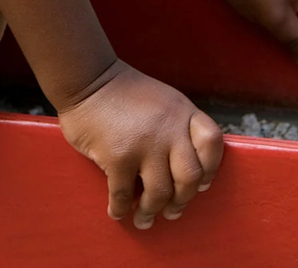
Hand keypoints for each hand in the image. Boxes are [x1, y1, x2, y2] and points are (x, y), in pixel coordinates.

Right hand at [58, 60, 223, 228]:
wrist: (86, 79)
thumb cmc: (122, 92)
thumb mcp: (161, 99)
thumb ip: (176, 126)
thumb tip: (183, 166)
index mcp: (181, 111)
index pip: (212, 142)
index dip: (210, 167)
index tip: (201, 183)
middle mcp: (168, 128)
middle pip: (189, 176)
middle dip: (182, 199)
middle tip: (172, 211)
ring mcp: (144, 144)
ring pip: (160, 193)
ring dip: (152, 211)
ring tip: (144, 218)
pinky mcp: (119, 157)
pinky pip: (124, 194)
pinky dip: (120, 208)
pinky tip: (117, 211)